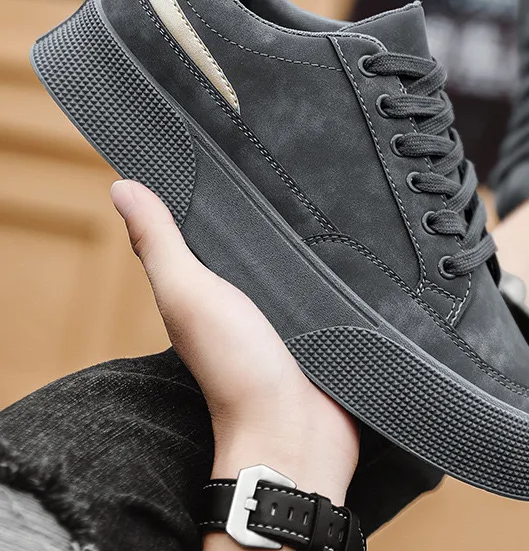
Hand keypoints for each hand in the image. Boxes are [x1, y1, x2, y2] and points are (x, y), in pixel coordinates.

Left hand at [110, 180, 358, 512]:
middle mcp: (246, 302)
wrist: (296, 430)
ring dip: (309, 243)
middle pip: (257, 246)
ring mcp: (289, 316)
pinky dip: (338, 271)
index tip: (225, 154)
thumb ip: (162, 245)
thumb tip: (121, 187)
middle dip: (272, 215)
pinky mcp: (325, 327)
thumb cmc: (237, 370)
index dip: (213, 198)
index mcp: (208, 291)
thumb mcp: (191, 296)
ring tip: (327, 198)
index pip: (209, 233)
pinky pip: (330, 289)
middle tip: (291, 166)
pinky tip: (351, 248)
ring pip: (298, 265)